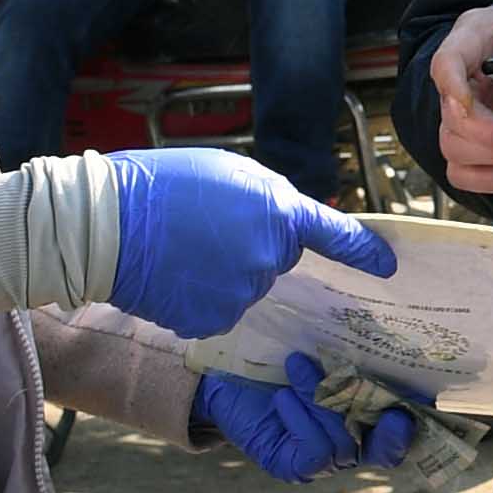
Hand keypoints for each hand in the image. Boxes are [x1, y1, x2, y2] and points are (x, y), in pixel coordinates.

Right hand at [108, 148, 393, 339]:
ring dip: (221, 273)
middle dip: (249, 247)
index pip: (333, 234)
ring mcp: (241, 294)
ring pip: (244, 288)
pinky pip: (218, 311)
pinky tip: (173, 275)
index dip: (362, 251)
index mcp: (277, 212)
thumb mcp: (228, 172)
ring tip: (181, 248)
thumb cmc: (160, 185)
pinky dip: (198, 298)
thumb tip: (282, 228)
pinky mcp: (212, 321)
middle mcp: (268, 258)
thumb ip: (267, 201)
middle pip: (275, 261)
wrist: (105, 224)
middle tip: (204, 226)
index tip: (387, 265)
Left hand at [198, 349, 424, 483]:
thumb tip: (388, 321)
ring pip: (344, 444)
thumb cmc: (276, 358)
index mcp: (367, 418)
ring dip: (322, 401)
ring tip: (296, 365)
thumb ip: (352, 353)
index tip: (417, 403)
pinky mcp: (296, 468)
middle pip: (385, 448)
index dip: (414, 424)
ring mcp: (325, 461)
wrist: (222, 377)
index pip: (403, 432)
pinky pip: (316, 452)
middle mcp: (352, 445)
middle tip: (392, 409)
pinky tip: (283, 397)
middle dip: (388, 429)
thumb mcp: (318, 354)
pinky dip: (302, 421)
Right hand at [426, 0, 492, 195]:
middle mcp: (461, 79)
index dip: (452, 86)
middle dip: (491, 136)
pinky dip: (489, 180)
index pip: (446, 62)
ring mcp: (464, 113)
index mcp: (473, 39)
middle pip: (452, 117)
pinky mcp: (474, 140)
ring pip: (454, 148)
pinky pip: (463, 172)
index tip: (468, 105)